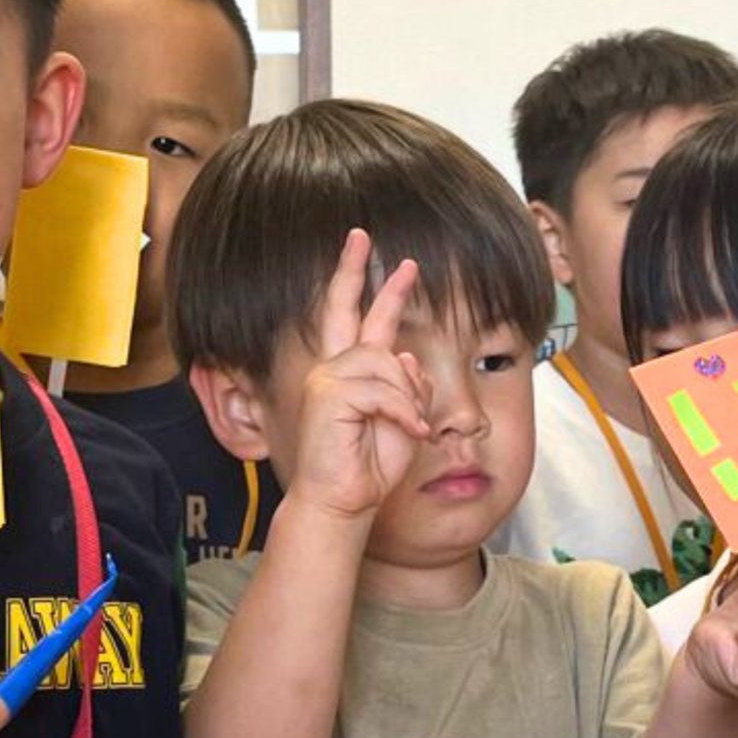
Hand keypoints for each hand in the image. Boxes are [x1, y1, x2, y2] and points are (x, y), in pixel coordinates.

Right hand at [288, 228, 430, 522]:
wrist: (343, 501)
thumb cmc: (370, 466)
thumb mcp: (405, 419)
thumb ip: (409, 385)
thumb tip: (407, 355)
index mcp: (349, 374)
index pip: (354, 318)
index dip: (362, 282)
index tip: (376, 253)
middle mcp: (333, 369)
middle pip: (344, 309)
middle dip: (356, 271)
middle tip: (362, 236)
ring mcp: (326, 379)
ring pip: (388, 362)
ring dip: (410, 398)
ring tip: (411, 428)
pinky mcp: (329, 395)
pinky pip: (386, 390)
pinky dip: (404, 413)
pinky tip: (408, 432)